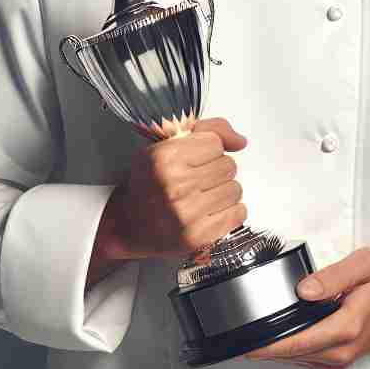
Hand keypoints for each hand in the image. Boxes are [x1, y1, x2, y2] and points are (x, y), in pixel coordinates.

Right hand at [97, 118, 247, 262]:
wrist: (128, 225)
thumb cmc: (149, 184)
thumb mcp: (166, 146)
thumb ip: (207, 132)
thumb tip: (240, 141)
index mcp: (164, 158)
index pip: (215, 143)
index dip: (207, 150)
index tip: (193, 160)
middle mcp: (175, 185)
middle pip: (228, 166)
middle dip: (215, 171)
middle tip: (196, 180)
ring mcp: (188, 213)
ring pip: (235, 189)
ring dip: (223, 191)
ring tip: (201, 197)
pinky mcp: (199, 236)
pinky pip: (238, 213)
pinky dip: (229, 211)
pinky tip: (209, 211)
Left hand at [246, 248, 369, 368]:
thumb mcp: (365, 264)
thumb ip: (333, 275)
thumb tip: (304, 290)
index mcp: (345, 327)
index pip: (294, 343)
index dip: (264, 344)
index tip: (244, 339)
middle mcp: (342, 350)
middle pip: (289, 355)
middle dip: (263, 345)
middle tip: (242, 328)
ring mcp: (340, 359)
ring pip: (295, 359)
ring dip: (275, 348)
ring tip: (259, 328)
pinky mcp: (338, 360)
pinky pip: (305, 359)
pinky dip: (290, 349)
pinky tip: (285, 332)